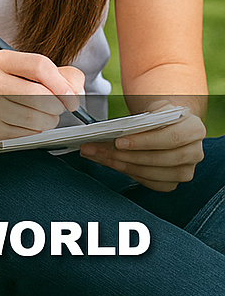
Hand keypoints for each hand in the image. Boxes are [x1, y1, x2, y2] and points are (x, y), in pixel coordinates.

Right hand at [0, 50, 85, 141]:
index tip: (72, 97)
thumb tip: (76, 92)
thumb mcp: (37, 73)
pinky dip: (35, 130)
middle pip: (39, 95)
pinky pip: (26, 133)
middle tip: (57, 107)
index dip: (62, 84)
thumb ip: (66, 76)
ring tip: (43, 115)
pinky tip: (28, 123)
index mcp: (1, 60)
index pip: (40, 66)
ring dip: (49, 120)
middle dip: (57, 106)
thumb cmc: (13, 88)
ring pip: (35, 118)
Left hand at [81, 104, 205, 191]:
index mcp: (194, 128)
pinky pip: (155, 184)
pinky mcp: (176, 180)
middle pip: (162, 159)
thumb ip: (137, 121)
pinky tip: (116, 165)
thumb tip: (105, 133)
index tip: (118, 142)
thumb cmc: (156, 117)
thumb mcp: (151, 111)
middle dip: (128, 156)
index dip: (143, 142)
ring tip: (102, 157)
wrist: (167, 124)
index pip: (170, 138)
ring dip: (125, 166)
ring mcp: (187, 169)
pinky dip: (133, 175)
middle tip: (101, 151)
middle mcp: (195, 151)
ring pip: (157, 174)